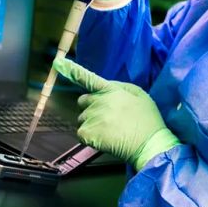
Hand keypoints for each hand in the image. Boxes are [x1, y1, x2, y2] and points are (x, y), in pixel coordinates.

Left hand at [53, 57, 180, 170]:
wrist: (149, 144)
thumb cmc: (148, 120)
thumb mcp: (140, 95)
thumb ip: (121, 87)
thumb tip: (107, 87)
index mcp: (111, 90)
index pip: (88, 78)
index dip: (73, 70)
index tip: (58, 62)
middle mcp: (98, 101)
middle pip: (82, 101)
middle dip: (91, 107)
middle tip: (107, 118)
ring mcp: (92, 117)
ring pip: (82, 119)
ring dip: (91, 123)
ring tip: (110, 130)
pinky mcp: (87, 133)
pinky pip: (81, 133)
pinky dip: (90, 137)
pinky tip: (105, 139)